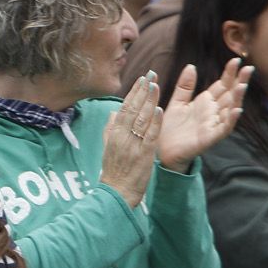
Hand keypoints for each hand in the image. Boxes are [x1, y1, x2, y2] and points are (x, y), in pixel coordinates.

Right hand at [99, 74, 159, 206]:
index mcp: (114, 133)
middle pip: (133, 109)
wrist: (116, 193)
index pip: (125, 107)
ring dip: (149, 101)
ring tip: (156, 85)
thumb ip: (110, 129)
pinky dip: (155, 122)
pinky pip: (150, 135)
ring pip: (142, 119)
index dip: (134, 92)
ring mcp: (133, 145)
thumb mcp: (107, 148)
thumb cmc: (114, 172)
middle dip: (143, 90)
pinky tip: (160, 109)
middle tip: (151, 74)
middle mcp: (122, 136)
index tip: (142, 78)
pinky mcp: (143, 155)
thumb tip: (113, 112)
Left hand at [157, 60, 250, 172]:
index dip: (229, 73)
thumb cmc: (170, 128)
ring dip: (237, 98)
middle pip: (230, 95)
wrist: (161, 150)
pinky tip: (236, 110)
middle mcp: (213, 112)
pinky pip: (223, 128)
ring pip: (230, 110)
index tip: (236, 60)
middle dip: (240, 82)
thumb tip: (191, 65)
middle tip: (249, 68)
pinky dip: (230, 120)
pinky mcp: (209, 138)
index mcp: (205, 102)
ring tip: (243, 85)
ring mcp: (213, 125)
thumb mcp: (177, 102)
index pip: (222, 85)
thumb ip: (185, 86)